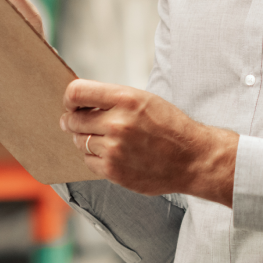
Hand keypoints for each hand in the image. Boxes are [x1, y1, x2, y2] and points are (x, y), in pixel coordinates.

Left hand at [60, 79, 237, 204]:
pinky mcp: (113, 170)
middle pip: (73, 120)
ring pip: (80, 141)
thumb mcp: (146, 100)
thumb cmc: (171, 127)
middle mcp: (117, 123)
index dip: (70, 98)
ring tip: (107, 139)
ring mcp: (114, 149)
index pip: (77, 92)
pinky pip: (88, 161)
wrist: (192, 159)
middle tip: (81, 124)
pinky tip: (114, 154)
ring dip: (87, 140)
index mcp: (126, 99)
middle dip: (74, 121)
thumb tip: (80, 104)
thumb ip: (113, 100)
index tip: (72, 104)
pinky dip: (96, 158)